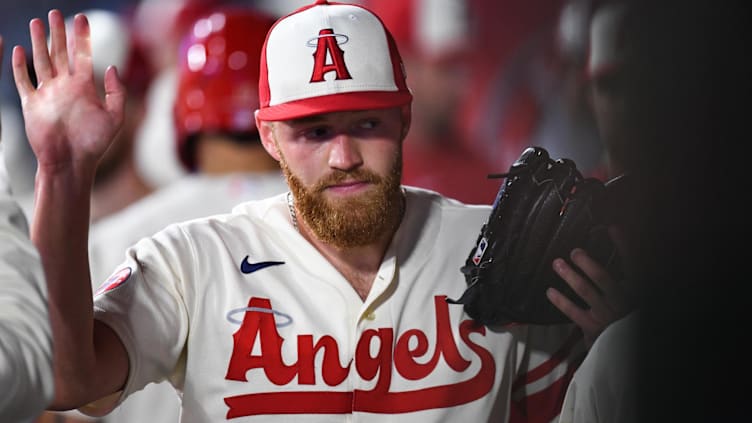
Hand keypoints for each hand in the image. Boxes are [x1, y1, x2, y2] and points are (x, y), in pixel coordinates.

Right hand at [11, 10, 124, 172]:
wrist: (72, 163)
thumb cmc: (95, 144)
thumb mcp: (114, 118)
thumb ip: (116, 93)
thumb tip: (111, 67)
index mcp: (85, 88)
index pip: (83, 55)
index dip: (82, 37)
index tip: (82, 18)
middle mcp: (65, 87)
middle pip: (60, 53)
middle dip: (58, 33)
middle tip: (55, 13)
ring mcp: (48, 94)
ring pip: (42, 61)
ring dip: (39, 42)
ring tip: (36, 22)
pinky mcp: (32, 104)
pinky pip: (23, 81)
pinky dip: (20, 66)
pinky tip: (19, 50)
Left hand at [547, 244, 632, 348]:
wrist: (628, 353)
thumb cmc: (629, 319)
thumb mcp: (635, 298)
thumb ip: (628, 282)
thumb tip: (619, 250)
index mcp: (636, 293)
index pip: (633, 265)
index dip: (625, 246)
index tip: (613, 228)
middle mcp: (622, 303)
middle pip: (603, 278)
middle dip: (587, 263)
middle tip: (575, 252)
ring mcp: (607, 316)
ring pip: (586, 292)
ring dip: (570, 276)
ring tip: (557, 264)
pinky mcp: (594, 328)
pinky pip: (574, 313)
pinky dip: (561, 302)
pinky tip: (550, 292)